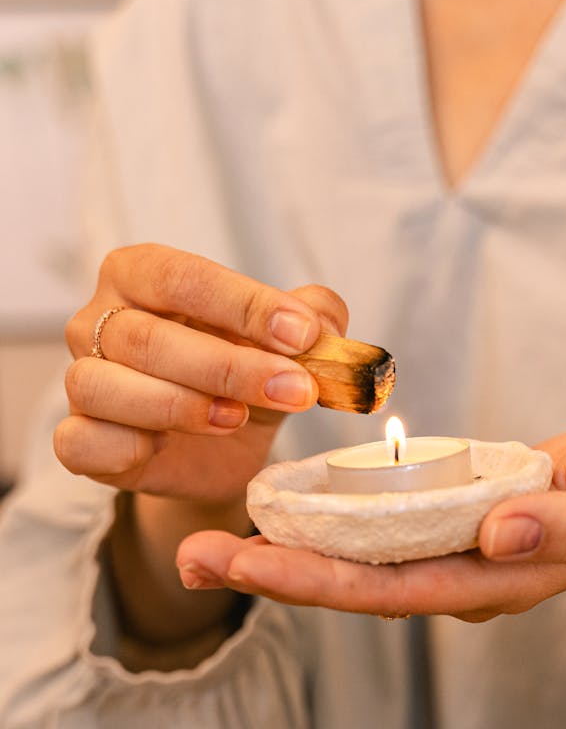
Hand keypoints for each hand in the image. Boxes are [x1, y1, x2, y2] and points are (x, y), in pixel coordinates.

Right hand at [56, 244, 347, 505]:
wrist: (219, 452)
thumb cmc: (242, 378)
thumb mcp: (287, 344)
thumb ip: (312, 318)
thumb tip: (324, 321)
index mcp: (140, 275)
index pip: (183, 276)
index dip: (244, 305)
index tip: (302, 335)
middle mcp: (98, 321)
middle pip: (147, 336)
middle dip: (230, 366)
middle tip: (294, 389)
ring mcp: (81, 380)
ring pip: (105, 386)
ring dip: (180, 406)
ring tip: (236, 418)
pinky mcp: (78, 440)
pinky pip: (80, 441)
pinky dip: (126, 447)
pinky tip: (166, 448)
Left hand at [176, 416, 565, 622]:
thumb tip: (500, 535)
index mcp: (498, 579)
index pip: (395, 590)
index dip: (321, 580)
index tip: (250, 562)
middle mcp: (461, 578)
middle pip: (355, 586)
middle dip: (273, 574)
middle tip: (192, 555)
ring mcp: (450, 557)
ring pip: (354, 565)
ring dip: (280, 555)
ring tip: (205, 543)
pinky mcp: (444, 527)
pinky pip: (372, 536)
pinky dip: (318, 529)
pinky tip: (272, 516)